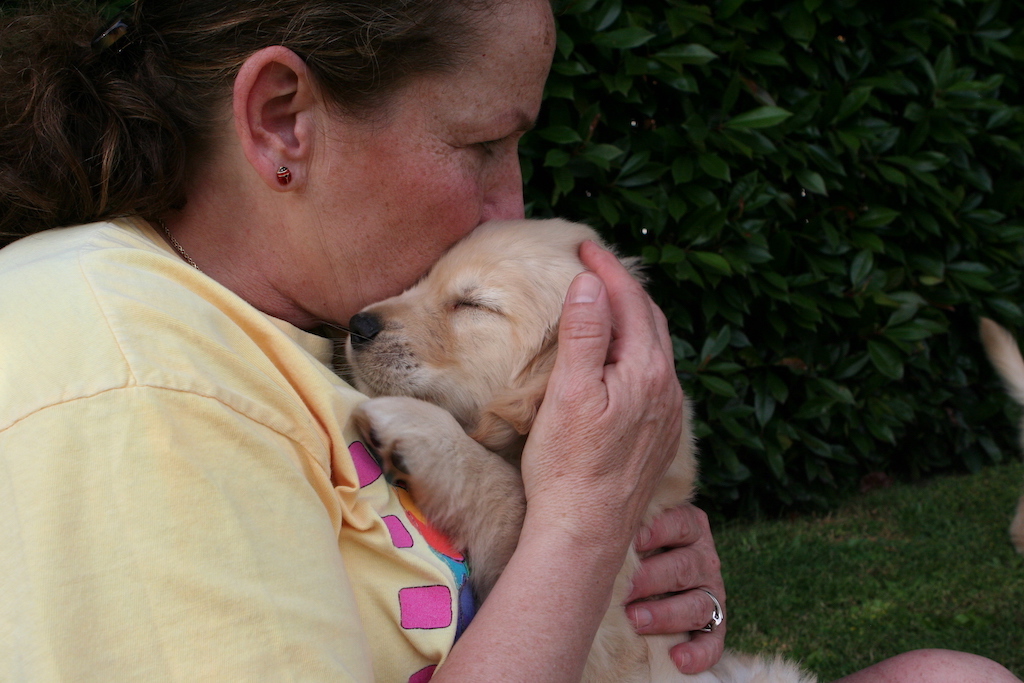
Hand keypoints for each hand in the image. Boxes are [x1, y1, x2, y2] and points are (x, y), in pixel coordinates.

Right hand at [520, 240, 683, 547]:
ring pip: (657, 349)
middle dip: (626, 288)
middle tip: (596, 266)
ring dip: (635, 319)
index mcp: (647, 371)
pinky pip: (656, 377)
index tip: (585, 246)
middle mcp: (668, 389)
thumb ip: (585, 334)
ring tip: (608, 304)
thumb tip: (592, 283)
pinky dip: (638, 351)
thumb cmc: (568, 466)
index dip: (608, 270)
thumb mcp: (569, 392)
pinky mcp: (661, 436)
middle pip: (651, 320)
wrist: (586, 532)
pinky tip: (622, 359)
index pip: (630, 302)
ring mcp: (669, 415)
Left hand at [626, 504, 725, 674]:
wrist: (635, 580)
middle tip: (622, 589)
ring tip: (635, 620)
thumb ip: (615, 512)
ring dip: (667, 614)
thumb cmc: (618, 542)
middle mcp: (703, 554)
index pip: (679, 522)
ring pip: (699, 602)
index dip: (656, 531)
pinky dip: (700, 651)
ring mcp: (710, 590)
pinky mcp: (713, 623)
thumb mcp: (624, 522)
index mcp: (686, 523)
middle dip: (652, 578)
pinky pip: (715, 638)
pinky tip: (678, 659)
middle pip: (685, 565)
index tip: (630, 540)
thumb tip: (579, 492)